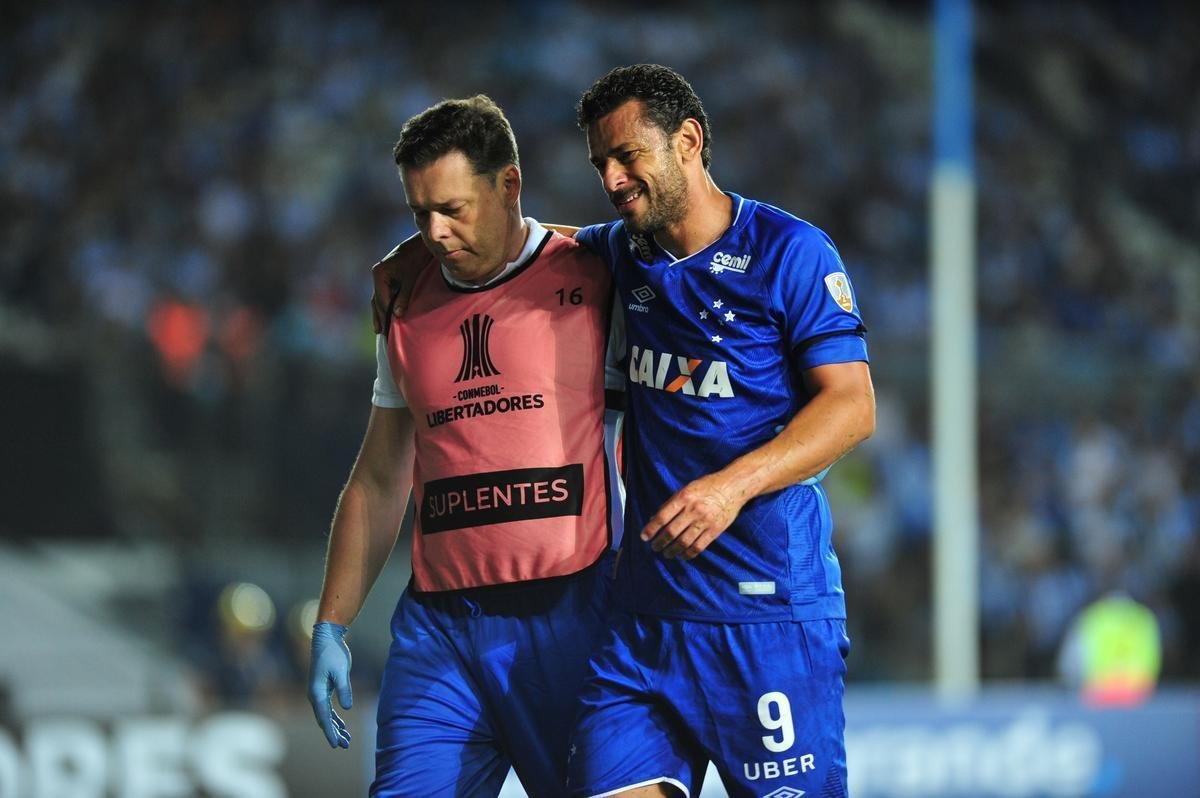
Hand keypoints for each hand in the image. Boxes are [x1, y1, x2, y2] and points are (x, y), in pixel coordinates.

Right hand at [307, 621, 352, 747]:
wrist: (326, 639)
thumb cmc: (333, 653)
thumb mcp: (341, 671)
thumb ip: (344, 690)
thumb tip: (346, 709)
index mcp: (317, 693)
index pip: (324, 717)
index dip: (330, 732)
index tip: (336, 744)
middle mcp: (315, 695)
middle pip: (324, 720)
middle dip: (333, 733)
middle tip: (344, 746)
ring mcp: (318, 692)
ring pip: (326, 715)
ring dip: (336, 727)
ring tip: (346, 740)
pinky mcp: (324, 689)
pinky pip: (328, 708)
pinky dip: (336, 718)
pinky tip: (343, 725)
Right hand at [371, 235, 429, 332]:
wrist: (422, 244)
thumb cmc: (417, 258)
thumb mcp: (411, 278)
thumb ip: (404, 296)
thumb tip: (397, 314)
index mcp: (379, 273)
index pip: (380, 299)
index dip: (383, 314)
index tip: (386, 328)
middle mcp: (378, 274)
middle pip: (377, 299)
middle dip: (379, 316)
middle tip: (380, 333)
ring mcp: (382, 275)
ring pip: (379, 297)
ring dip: (380, 312)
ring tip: (378, 329)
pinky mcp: (388, 276)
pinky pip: (385, 293)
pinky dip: (386, 304)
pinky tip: (387, 314)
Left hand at [640, 473, 745, 559]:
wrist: (733, 487)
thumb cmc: (707, 486)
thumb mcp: (687, 489)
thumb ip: (671, 503)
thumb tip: (654, 518)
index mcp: (684, 497)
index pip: (662, 516)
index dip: (651, 529)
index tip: (644, 537)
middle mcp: (694, 510)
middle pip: (671, 532)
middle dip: (660, 542)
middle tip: (655, 547)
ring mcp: (705, 521)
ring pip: (684, 542)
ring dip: (672, 551)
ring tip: (667, 553)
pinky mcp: (715, 530)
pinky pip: (699, 546)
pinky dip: (688, 554)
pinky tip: (682, 555)